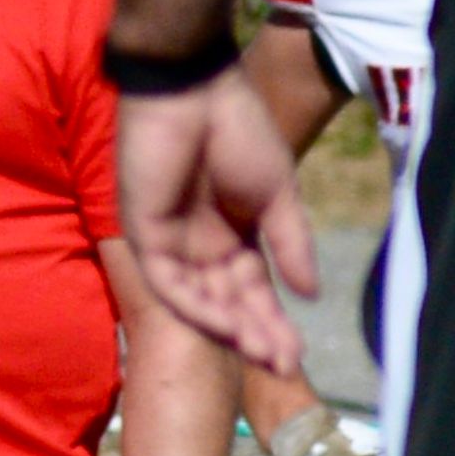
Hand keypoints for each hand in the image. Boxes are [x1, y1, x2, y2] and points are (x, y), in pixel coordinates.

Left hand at [115, 77, 316, 375]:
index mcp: (230, 235)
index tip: (297, 353)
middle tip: (284, 366)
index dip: (272, 321)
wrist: (196, 89)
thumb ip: (291, 242)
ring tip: (263, 353)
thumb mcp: (277, 193)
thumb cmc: (237, 129)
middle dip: (255, 334)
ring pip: (200, 299)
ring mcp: (170, 242)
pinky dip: (196, 304)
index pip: (251, 290)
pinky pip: (168, 281)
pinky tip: (225, 324)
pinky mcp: (144, 233)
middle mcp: (199, 246)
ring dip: (230, 328)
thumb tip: (310, 293)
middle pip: (228, 302)